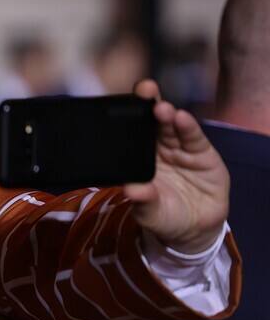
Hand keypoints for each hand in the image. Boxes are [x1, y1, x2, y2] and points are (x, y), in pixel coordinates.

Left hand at [125, 79, 229, 253]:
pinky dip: (188, 127)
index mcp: (138, 159)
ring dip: (167, 116)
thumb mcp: (150, 213)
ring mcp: (179, 149)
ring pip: (171, 127)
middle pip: (150, 123)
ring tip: (161, 109)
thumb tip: (132, 190)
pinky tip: (182, 118)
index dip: (125, 118)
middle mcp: (157, 149)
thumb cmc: (164, 216)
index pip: (129, 135)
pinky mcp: (201, 152)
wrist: (194, 228)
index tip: (117, 104)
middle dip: (146, 106)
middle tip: (143, 91)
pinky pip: (193, 137)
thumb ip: (143, 201)